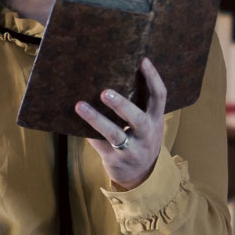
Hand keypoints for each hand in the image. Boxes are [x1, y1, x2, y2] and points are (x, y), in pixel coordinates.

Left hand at [77, 57, 165, 190]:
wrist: (141, 175)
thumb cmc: (139, 140)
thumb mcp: (146, 124)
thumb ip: (137, 106)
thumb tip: (112, 76)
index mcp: (156, 120)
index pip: (160, 96)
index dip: (153, 78)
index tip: (143, 60)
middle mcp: (147, 134)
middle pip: (137, 118)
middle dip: (121, 105)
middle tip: (104, 92)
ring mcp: (132, 149)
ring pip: (114, 134)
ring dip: (96, 119)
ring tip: (79, 106)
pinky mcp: (116, 160)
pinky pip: (99, 145)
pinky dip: (88, 133)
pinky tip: (74, 123)